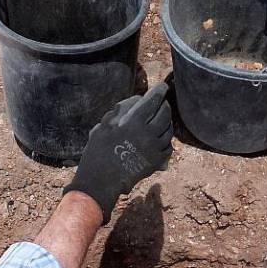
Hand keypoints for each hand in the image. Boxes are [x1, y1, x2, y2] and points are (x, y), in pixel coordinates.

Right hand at [63, 83, 173, 224]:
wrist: (101, 181)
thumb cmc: (97, 152)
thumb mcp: (103, 126)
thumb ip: (121, 110)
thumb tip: (137, 101)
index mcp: (133, 122)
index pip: (153, 101)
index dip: (159, 91)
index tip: (163, 87)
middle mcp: (148, 133)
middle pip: (164, 114)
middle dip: (164, 105)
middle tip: (162, 103)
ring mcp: (154, 149)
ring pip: (169, 130)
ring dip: (167, 122)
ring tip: (162, 119)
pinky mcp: (156, 162)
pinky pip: (168, 146)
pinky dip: (167, 139)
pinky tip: (161, 138)